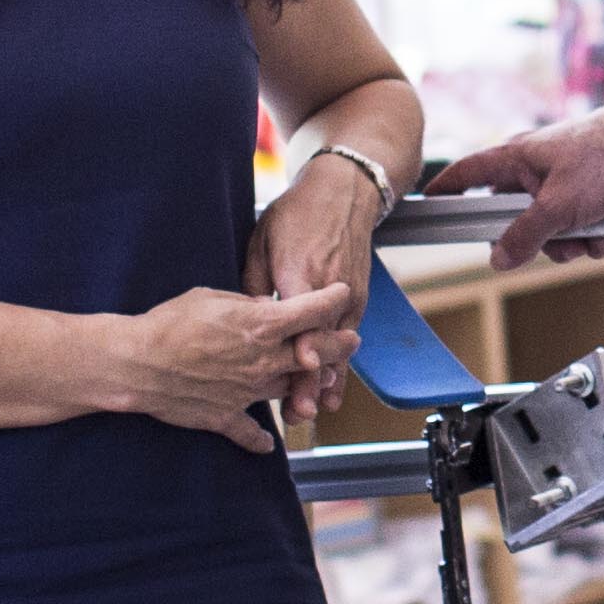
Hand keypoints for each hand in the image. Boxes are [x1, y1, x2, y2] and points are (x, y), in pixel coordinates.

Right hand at [105, 283, 358, 443]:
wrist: (138, 365)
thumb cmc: (169, 323)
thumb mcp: (210, 298)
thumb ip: (244, 304)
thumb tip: (263, 307)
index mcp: (260, 326)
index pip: (311, 311)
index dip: (331, 300)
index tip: (342, 293)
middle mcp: (262, 361)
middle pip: (315, 355)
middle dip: (338, 346)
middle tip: (351, 341)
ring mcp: (247, 392)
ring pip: (289, 389)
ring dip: (304, 385)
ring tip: (315, 381)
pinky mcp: (226, 416)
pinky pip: (251, 433)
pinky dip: (259, 440)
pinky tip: (267, 444)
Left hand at [246, 153, 390, 419]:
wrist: (345, 192)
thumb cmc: (296, 214)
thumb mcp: (263, 240)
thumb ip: (254, 283)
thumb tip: (245, 317)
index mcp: (301, 270)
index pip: (305, 315)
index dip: (304, 342)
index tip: (301, 363)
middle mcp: (329, 287)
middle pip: (324, 341)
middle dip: (312, 378)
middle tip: (298, 411)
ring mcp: (348, 293)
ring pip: (338, 346)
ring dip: (326, 380)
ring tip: (313, 411)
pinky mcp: (358, 297)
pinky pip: (347, 336)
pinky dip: (339, 364)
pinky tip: (330, 390)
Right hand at [425, 103, 603, 266]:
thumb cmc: (603, 159)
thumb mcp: (559, 206)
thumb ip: (525, 235)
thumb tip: (497, 260)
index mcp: (515, 159)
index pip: (467, 173)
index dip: (446, 189)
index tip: (430, 205)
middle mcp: (534, 168)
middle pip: (514, 216)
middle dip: (539, 241)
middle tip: (560, 245)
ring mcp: (561, 178)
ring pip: (549, 226)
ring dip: (572, 242)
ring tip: (594, 238)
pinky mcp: (587, 188)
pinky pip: (576, 222)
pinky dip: (592, 233)